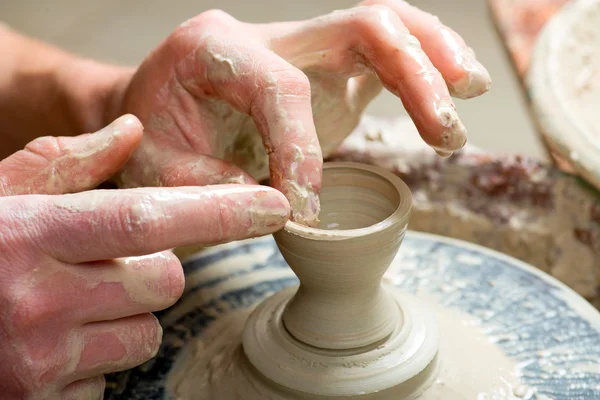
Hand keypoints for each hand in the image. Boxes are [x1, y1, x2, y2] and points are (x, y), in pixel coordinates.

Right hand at [0, 116, 288, 398]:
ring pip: (148, 333)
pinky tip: (54, 345)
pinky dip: (98, 358)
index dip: (219, 211)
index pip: (147, 217)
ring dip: (126, 317)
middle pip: (164, 280)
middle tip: (101, 266)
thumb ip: (64, 164)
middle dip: (151, 270)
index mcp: (30, 235)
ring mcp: (43, 362)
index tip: (273, 205)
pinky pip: (115, 376)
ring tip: (71, 307)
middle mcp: (39, 300)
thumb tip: (131, 131)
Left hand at [112, 0, 489, 226]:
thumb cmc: (152, 141)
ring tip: (468, 94)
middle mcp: (265, 36)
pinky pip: (381, 52)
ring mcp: (300, 47)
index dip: (302, 146)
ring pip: (381, 26)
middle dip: (410, 75)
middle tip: (444, 130)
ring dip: (432, 58)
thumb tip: (284, 210)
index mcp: (214, 48)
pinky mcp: (323, 70)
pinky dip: (423, 67)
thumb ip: (214, 190)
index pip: (281, 87)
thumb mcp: (158, 173)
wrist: (153, 111)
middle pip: (357, 27)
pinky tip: (454, 89)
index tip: (306, 206)